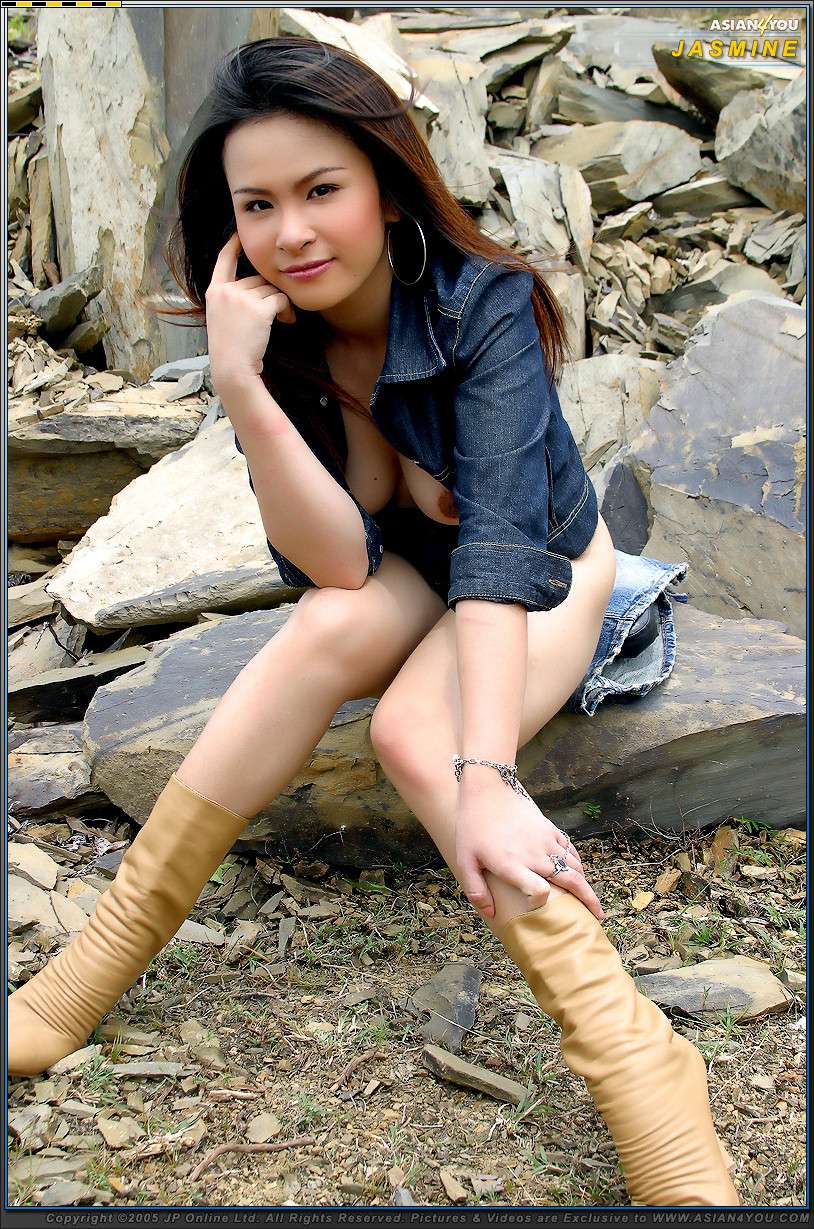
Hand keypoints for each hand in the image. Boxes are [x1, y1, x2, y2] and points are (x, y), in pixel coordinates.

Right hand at [205, 230, 295, 394]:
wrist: (232, 368)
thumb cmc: (230, 350)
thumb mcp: (222, 318)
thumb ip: (233, 299)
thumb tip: (259, 286)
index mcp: (214, 292)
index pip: (224, 261)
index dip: (232, 246)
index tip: (239, 235)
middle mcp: (226, 291)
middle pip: (257, 279)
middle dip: (269, 294)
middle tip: (277, 312)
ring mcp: (241, 298)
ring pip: (271, 289)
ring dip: (280, 303)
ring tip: (282, 319)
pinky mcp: (258, 308)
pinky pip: (281, 299)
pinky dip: (287, 310)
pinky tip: (287, 321)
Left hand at [454, 780, 603, 921]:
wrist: (488, 790)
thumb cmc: (472, 827)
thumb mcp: (465, 860)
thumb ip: (476, 890)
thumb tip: (491, 915)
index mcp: (512, 865)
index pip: (538, 891)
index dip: (542, 902)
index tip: (541, 904)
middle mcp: (534, 855)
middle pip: (570, 880)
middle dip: (588, 899)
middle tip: (598, 915)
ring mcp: (545, 840)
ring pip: (574, 865)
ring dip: (584, 882)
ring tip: (588, 897)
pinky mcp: (549, 829)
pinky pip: (570, 849)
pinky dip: (577, 862)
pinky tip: (577, 871)